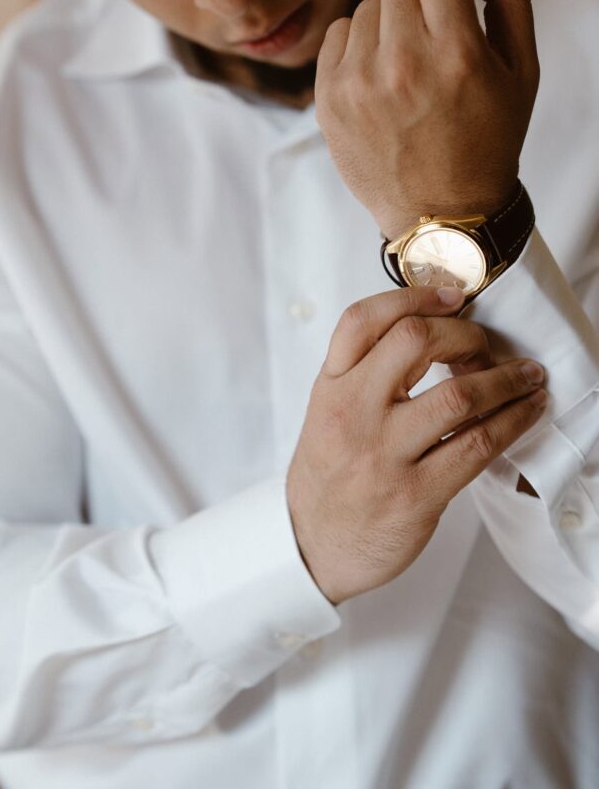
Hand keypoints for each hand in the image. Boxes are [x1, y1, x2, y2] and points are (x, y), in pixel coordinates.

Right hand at [286, 285, 545, 604]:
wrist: (311, 545)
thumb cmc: (327, 475)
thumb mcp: (327, 411)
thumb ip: (365, 372)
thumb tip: (434, 333)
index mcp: (330, 387)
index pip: (362, 321)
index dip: (412, 296)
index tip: (452, 295)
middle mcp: (353, 414)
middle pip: (414, 342)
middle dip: (466, 334)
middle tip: (487, 346)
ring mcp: (384, 455)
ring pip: (457, 396)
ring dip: (505, 379)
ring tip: (527, 376)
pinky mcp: (416, 494)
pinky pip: (476, 447)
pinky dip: (512, 423)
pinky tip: (525, 412)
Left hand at [314, 0, 540, 238]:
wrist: (442, 214)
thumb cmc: (488, 139)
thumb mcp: (520, 70)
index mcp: (456, 53)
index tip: (452, 5)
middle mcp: (403, 64)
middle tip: (432, 40)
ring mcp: (359, 83)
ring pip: (367, 6)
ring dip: (388, 24)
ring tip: (407, 68)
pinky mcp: (329, 100)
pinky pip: (337, 34)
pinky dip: (357, 46)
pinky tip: (379, 78)